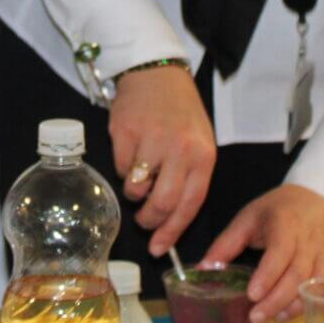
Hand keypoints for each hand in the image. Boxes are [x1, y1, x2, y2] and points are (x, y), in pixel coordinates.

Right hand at [108, 64, 216, 257]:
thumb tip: (170, 222)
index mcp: (203, 156)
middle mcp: (180, 149)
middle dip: (150, 221)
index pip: (189, 205)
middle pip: (162, 204)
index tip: (159, 249)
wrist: (157, 73)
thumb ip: (189, 179)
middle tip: (143, 221)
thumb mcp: (199, 143)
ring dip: (134, 193)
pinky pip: (120, 169)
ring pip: (137, 189)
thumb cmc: (180, 113)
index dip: (172, 232)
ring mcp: (151, 140)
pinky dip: (124, 169)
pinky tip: (132, 152)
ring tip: (139, 177)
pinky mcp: (125, 132)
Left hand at [202, 185, 323, 322]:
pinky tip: (308, 311)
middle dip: (277, 299)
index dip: (267, 275)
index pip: (280, 252)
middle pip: (298, 275)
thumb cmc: (278, 209)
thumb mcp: (248, 218)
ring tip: (276, 317)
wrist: (319, 197)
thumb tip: (202, 269)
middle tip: (256, 317)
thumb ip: (226, 244)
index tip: (251, 294)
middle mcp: (309, 241)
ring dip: (297, 305)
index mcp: (286, 225)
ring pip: (316, 286)